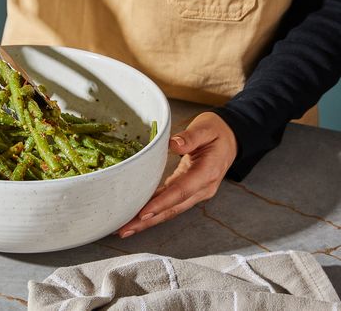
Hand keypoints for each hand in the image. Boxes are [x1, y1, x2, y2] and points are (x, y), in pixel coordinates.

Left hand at [118, 112, 237, 237]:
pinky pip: (169, 204)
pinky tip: (136, 216)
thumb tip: (174, 144)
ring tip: (125, 228)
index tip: (142, 213)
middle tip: (124, 229)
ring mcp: (196, 193)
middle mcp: (203, 188)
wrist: (231, 139)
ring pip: (170, 210)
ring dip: (147, 221)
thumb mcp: (206, 128)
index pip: (181, 191)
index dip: (161, 204)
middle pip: (173, 208)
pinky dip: (153, 211)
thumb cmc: (216, 131)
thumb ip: (191, 136)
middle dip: (148, 221)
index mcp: (208, 172)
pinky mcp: (188, 192)